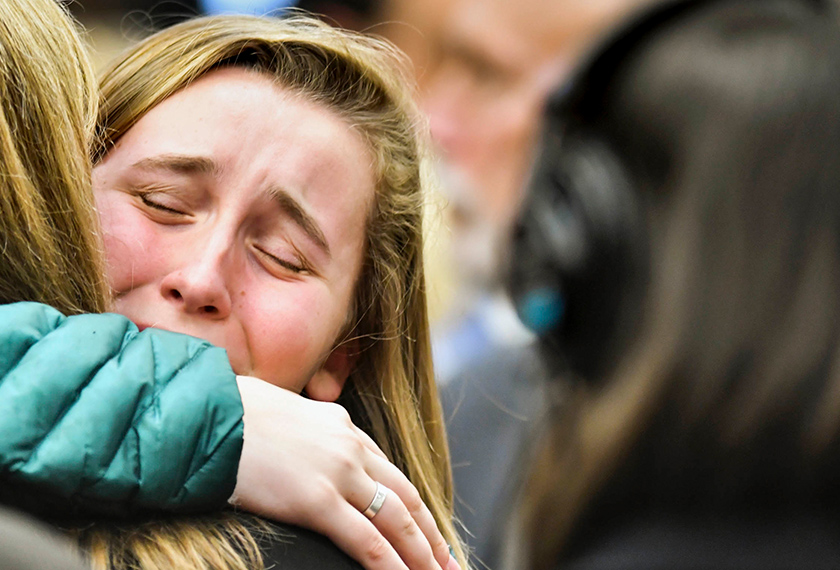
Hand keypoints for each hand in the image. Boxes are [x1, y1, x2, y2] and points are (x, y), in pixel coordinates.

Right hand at [232, 376, 459, 569]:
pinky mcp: (318, 499)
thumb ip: (303, 434)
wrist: (206, 412)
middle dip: (430, 533)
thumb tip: (299, 454)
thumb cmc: (231, 414)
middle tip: (448, 561)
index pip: (388, 470)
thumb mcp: (281, 413)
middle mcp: (350, 447)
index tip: (425, 526)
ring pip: (396, 520)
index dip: (411, 503)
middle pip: (404, 496)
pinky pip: (368, 541)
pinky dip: (393, 565)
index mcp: (341, 426)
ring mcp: (338, 473)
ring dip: (422, 554)